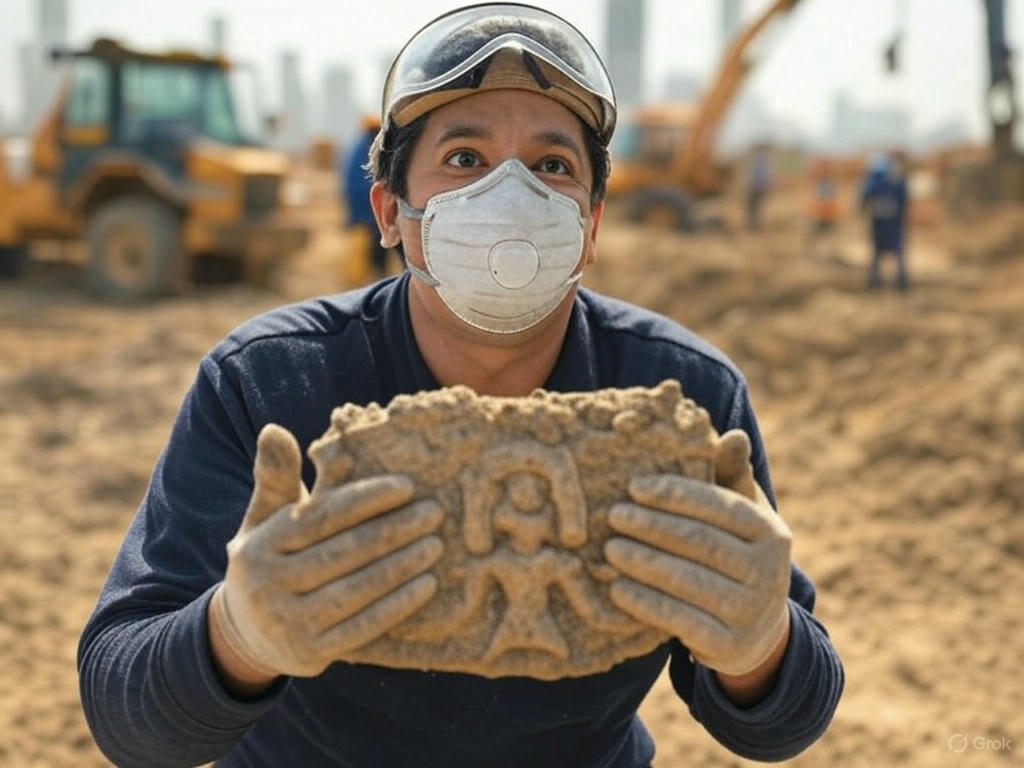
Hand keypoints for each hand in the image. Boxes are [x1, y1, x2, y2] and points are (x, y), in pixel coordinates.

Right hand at [208, 424, 443, 681]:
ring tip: (436, 544)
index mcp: (260, 545)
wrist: (245, 635)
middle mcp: (268, 585)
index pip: (320, 517)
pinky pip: (363, 627)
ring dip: (401, 566)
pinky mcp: (311, 653)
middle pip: (343, 552)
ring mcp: (288, 623)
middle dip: (394, 530)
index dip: (365, 500)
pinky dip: (397, 606)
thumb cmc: (273, 559)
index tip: (407, 486)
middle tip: (434, 512)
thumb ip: (277, 477)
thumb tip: (275, 429)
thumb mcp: (265, 519)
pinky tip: (427, 584)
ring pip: (356, 590)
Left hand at [603, 430, 790, 675]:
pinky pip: (680, 620)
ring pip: (688, 581)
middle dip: (653, 527)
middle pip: (701, 543)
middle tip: (613, 515)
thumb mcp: (741, 517)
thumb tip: (733, 436)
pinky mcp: (728, 646)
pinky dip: (646, 603)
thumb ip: (731, 476)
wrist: (755, 633)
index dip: (675, 495)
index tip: (633, 486)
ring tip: (610, 549)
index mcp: (770, 532)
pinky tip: (618, 589)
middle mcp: (769, 573)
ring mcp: (750, 612)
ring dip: (644, 563)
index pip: (719, 507)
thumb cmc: (736, 555)